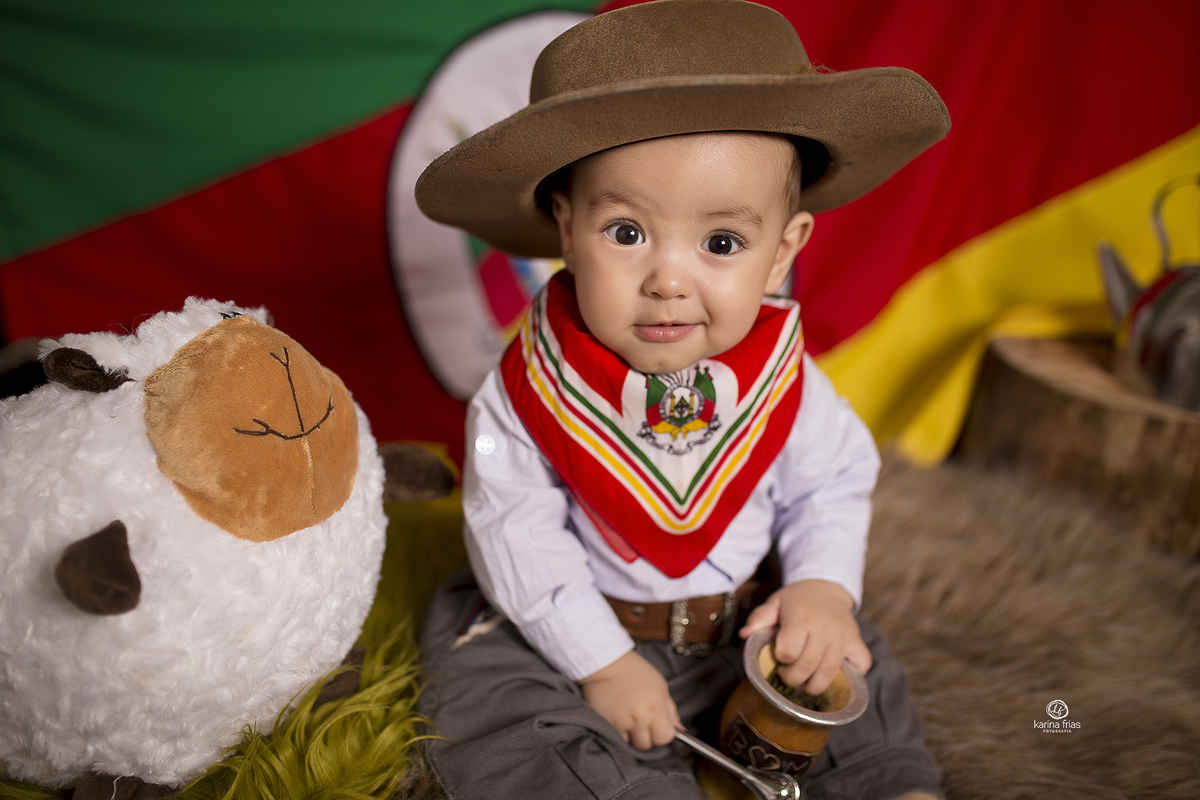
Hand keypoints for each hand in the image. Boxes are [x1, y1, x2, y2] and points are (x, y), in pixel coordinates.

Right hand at [577, 649, 680, 749]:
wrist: (606, 663)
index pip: (664, 738)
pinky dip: (619, 731)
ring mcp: (620, 722)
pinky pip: (616, 738)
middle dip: (647, 735)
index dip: (663, 733)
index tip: (659, 725)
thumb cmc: (636, 671)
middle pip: (647, 745)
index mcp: (655, 708)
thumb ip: (670, 709)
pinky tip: (619, 717)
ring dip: (632, 735)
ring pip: (630, 743)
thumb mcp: (659, 685)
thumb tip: (680, 730)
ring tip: (629, 717)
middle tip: (642, 719)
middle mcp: (638, 718)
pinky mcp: (606, 723)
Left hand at [739, 579, 870, 695]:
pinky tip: (837, 677)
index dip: (781, 659)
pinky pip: (861, 665)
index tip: (779, 657)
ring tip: (805, 685)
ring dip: (815, 686)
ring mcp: (843, 636)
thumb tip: (744, 635)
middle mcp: (824, 628)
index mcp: (801, 618)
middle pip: (808, 666)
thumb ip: (759, 618)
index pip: (789, 651)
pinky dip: (852, 677)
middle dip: (793, 679)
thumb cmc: (796, 600)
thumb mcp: (774, 603)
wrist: (825, 588)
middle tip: (788, 677)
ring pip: (830, 672)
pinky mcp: (856, 641)